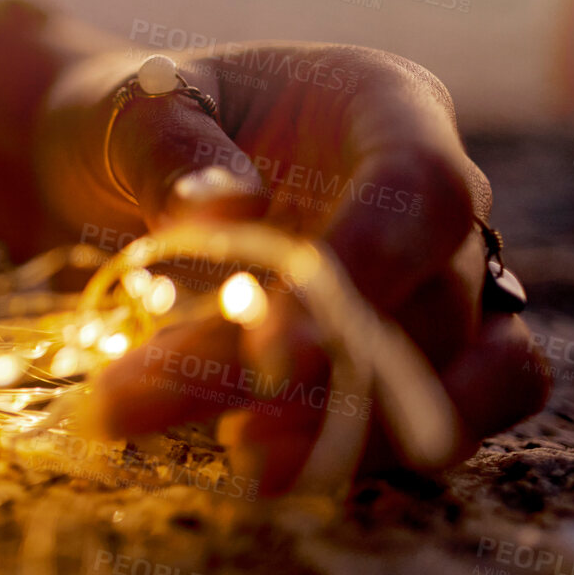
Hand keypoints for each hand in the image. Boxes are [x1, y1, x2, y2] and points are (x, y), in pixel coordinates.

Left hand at [37, 43, 549, 494]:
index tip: (270, 349)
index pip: (421, 192)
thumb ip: (169, 147)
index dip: (364, 273)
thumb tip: (229, 206)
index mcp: (385, 107)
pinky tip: (259, 467)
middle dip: (309, 374)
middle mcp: (433, 199)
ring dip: (355, 433)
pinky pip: (427, 420)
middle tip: (163, 402)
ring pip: (460, 380)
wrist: (113, 171)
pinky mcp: (402, 358)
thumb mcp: (127, 108)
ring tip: (239, 455)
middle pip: (426, 304)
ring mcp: (432, 282)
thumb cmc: (132, 121)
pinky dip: (356, 454)